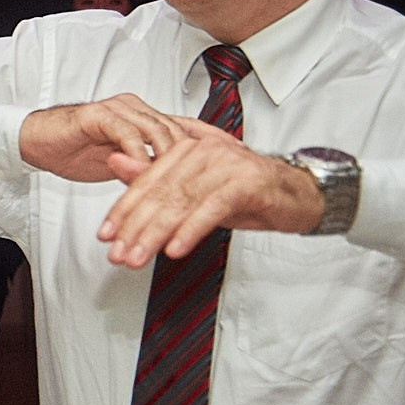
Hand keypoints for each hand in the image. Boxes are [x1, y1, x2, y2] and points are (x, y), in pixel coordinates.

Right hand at [18, 95, 199, 182]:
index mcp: (144, 117)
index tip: (232, 158)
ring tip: (178, 182)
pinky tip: (144, 173)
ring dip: (168, 158)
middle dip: (193, 157)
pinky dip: (139, 154)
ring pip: (157, 130)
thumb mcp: (120, 166)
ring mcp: (118, 109)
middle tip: (205, 181)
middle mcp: (136, 108)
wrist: (37, 142)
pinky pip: (127, 134)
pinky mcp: (99, 115)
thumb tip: (174, 186)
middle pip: (176, 129)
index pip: (186, 127)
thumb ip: (145, 169)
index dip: (210, 142)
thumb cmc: (74, 151)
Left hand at [98, 124, 325, 266]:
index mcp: (188, 148)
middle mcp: (204, 151)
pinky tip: (174, 249)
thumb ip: (155, 179)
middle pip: (160, 194)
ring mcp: (226, 164)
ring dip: (155, 234)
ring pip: (180, 202)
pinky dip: (190, 230)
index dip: (123, 211)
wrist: (299, 195)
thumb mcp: (195, 190)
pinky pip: (211, 208)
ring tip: (138, 257)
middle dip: (134, 228)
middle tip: (117, 254)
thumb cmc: (246, 193)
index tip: (105, 236)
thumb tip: (114, 164)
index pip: (146, 181)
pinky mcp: (246, 182)